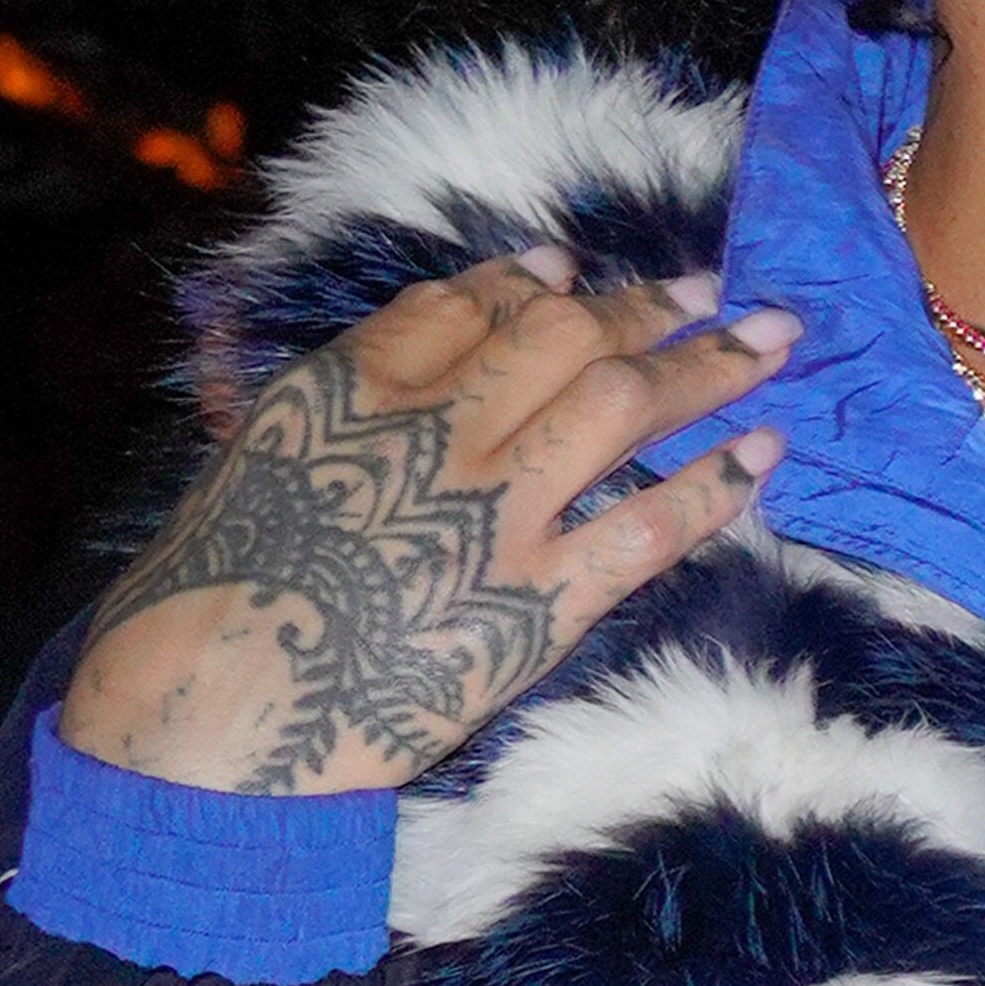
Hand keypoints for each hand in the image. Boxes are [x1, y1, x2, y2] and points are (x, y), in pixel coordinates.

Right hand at [58, 263, 795, 798]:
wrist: (213, 712)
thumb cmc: (213, 597)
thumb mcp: (246, 463)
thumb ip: (323, 400)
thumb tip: (398, 351)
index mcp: (351, 391)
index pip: (463, 306)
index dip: (529, 283)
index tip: (576, 273)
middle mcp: (434, 434)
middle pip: (562, 338)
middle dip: (642, 307)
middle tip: (706, 291)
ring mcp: (494, 515)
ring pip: (623, 404)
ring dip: (707, 364)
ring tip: (771, 339)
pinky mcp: (540, 602)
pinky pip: (649, 526)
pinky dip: (715, 485)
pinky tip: (764, 454)